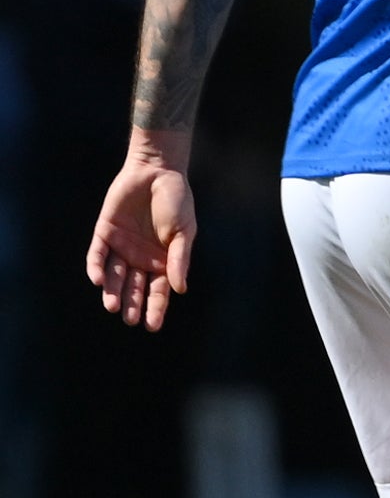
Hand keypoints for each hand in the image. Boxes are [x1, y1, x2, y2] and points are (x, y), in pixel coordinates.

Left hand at [86, 143, 197, 329]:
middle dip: (132, 304)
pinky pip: (98, 255)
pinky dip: (97, 268)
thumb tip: (179, 289)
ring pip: (115, 275)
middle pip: (135, 286)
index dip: (156, 307)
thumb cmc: (176, 201)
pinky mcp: (105, 233)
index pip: (159, 290)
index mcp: (163, 260)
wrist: (156, 171)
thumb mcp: (184, 231)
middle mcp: (141, 257)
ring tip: (113, 306)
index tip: (152, 325)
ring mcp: (122, 246)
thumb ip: (180, 259)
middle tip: (129, 319)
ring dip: (113, 291)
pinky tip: (99, 280)